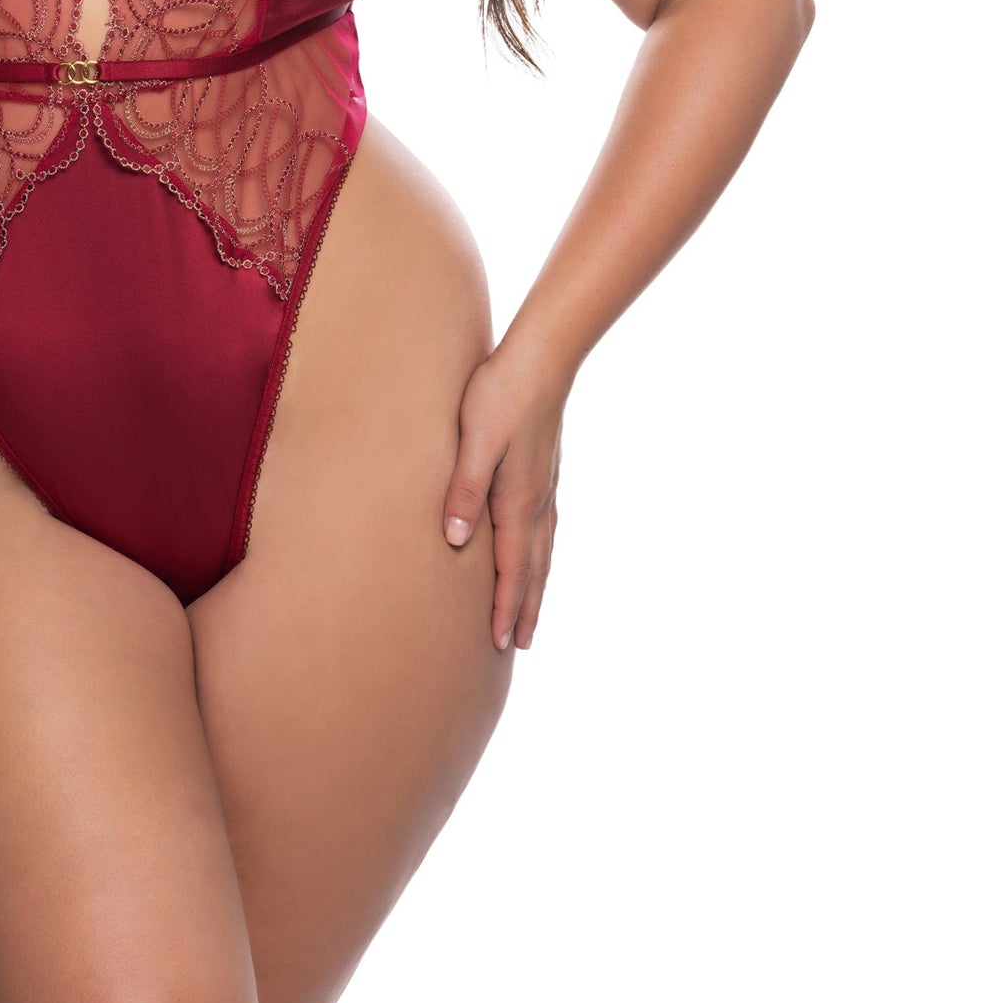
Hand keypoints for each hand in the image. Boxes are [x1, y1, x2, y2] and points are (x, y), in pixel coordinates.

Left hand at [442, 335, 568, 652]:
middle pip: (533, 568)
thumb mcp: (474, 440)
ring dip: (536, 586)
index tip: (501, 643)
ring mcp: (545, 487)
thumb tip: (457, 542)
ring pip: (543, 550)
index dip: (506, 607)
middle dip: (526, 608)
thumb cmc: (500, 394)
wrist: (542, 357)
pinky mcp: (545, 471)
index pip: (512, 568)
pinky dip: (542, 555)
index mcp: (517, 500)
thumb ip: (464, 489)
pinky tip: (538, 553)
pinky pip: (546, 528)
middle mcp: (537, 502)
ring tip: (532, 613)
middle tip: (520, 645)